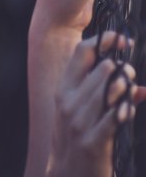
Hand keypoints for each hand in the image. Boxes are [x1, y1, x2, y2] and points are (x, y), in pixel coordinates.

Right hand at [48, 32, 145, 176]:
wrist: (67, 175)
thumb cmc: (76, 139)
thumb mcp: (80, 114)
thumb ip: (104, 96)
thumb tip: (140, 89)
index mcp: (63, 90)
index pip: (81, 54)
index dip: (104, 41)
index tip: (123, 40)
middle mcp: (68, 102)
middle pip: (102, 69)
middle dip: (122, 68)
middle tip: (130, 74)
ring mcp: (79, 122)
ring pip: (110, 90)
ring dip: (126, 86)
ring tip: (130, 89)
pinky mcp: (93, 141)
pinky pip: (114, 118)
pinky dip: (125, 111)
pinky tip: (128, 109)